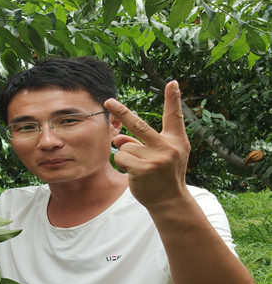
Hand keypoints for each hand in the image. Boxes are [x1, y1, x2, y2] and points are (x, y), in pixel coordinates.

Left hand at [106, 80, 190, 209]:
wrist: (169, 200)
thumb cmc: (162, 176)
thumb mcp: (158, 156)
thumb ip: (140, 143)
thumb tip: (117, 138)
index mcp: (176, 140)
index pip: (174, 116)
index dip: (173, 99)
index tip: (172, 83)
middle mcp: (168, 146)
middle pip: (139, 125)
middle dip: (121, 112)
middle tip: (107, 101)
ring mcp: (156, 158)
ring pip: (125, 147)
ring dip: (127, 156)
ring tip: (140, 168)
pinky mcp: (144, 168)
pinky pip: (121, 158)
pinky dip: (123, 164)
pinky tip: (135, 173)